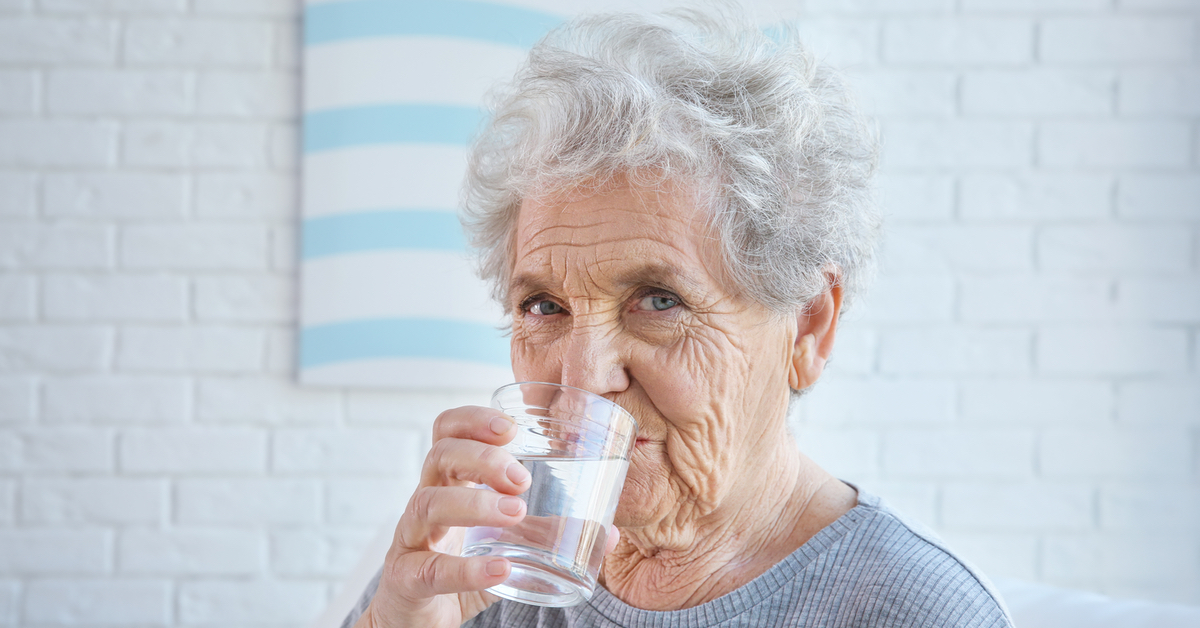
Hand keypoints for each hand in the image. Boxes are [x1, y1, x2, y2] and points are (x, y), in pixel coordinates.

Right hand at [355, 406, 531, 627]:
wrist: (417, 621)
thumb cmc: (458, 568)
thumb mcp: (506, 544)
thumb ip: (546, 534)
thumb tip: (609, 532)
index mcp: (448, 484)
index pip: (447, 432)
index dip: (473, 420)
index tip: (511, 427)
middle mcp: (425, 502)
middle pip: (439, 456)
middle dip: (482, 458)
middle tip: (522, 478)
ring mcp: (410, 539)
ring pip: (427, 503)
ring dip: (475, 504)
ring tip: (515, 512)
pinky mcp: (405, 580)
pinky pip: (428, 569)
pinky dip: (466, 570)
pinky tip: (499, 569)